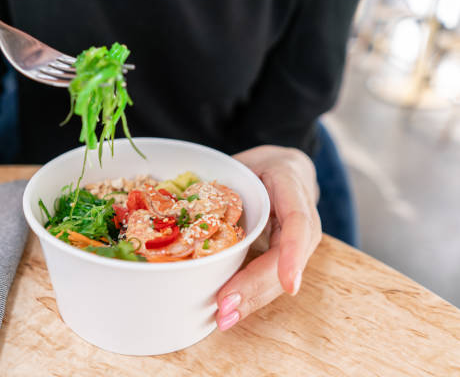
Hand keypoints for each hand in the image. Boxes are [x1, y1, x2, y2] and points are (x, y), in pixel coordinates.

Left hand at [215, 145, 321, 329]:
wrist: (285, 169)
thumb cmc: (258, 166)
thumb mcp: (241, 163)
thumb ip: (220, 186)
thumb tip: (177, 211)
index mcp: (290, 181)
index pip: (298, 220)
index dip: (292, 252)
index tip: (288, 283)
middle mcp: (303, 211)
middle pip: (288, 254)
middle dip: (258, 286)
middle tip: (226, 308)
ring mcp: (301, 235)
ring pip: (283, 272)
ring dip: (254, 297)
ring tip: (226, 317)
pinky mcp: (290, 252)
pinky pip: (274, 274)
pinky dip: (253, 294)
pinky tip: (233, 310)